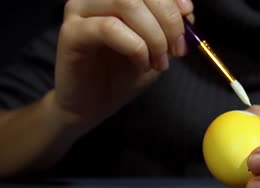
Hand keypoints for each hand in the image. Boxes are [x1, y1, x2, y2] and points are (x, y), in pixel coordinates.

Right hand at [53, 0, 193, 127]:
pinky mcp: (71, 32)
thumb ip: (170, 26)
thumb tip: (187, 11)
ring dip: (153, 35)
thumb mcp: (157, 48)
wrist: (92, 106)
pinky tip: (140, 65)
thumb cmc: (122, 75)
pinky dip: (135, 48)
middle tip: (177, 49)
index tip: (188, 19)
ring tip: (159, 62)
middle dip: (168, 19)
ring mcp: (79, 10)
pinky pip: (109, 28)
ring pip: (126, 3)